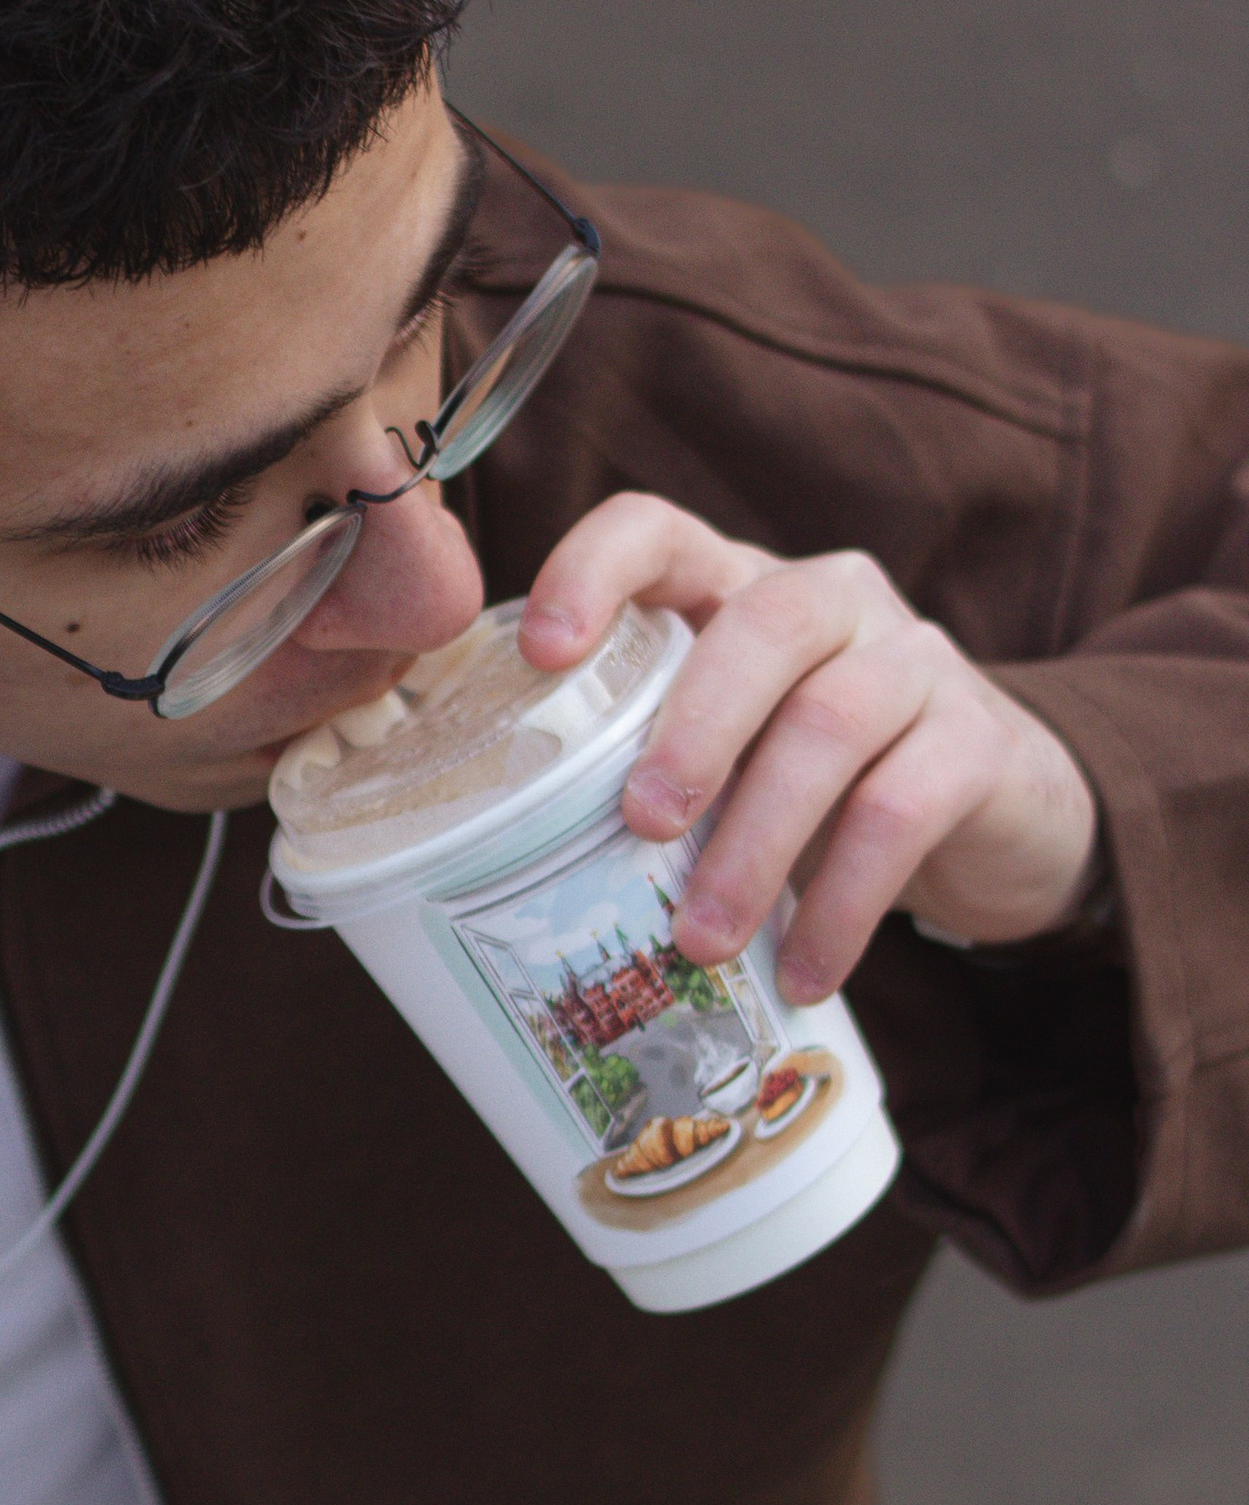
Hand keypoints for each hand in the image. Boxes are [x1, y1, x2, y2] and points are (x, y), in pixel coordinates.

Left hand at [517, 499, 1102, 1001]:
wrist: (992, 821)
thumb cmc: (814, 786)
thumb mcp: (728, 756)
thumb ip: (644, 765)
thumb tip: (512, 858)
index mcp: (739, 588)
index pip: (659, 532)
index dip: (595, 571)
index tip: (544, 656)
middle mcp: (834, 600)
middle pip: (763, 625)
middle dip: (694, 726)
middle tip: (641, 825)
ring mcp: (917, 660)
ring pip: (831, 725)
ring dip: (757, 842)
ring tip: (702, 941)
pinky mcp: (981, 741)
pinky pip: (902, 813)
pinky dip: (842, 904)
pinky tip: (801, 972)